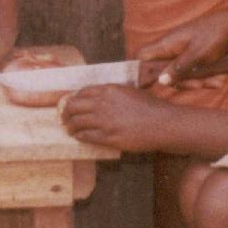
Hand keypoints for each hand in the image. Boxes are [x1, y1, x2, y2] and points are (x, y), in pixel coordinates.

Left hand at [58, 84, 177, 152]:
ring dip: (70, 126)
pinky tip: (78, 136)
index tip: (70, 103)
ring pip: (77, 122)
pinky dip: (79, 136)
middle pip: (73, 106)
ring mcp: (105, 121)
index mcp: (109, 90)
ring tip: (68, 129)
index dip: (72, 98)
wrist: (164, 123)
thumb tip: (97, 99)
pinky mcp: (109, 137)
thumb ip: (112, 94)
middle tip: (63, 117)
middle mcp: (103, 104)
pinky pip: (86, 136)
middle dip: (65, 112)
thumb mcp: (129, 92)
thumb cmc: (151, 107)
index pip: (81, 92)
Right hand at [140, 9, 227, 85]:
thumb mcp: (196, 55)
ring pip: (183, 73)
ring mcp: (182, 52)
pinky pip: (194, 71)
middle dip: (183, 82)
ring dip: (199, 80)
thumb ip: (178, 69)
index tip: (147, 85)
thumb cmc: (213, 36)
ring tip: (218, 81)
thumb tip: (160, 81)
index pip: (142, 56)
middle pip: (165, 71)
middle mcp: (171, 48)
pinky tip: (220, 78)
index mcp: (166, 44)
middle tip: (199, 85)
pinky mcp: (193, 56)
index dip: (140, 70)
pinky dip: (205, 76)